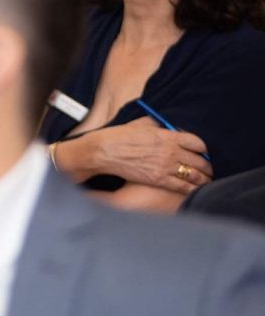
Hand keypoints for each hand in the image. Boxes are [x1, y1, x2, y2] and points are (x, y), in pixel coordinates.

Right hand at [82, 117, 212, 193]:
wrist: (103, 151)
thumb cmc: (119, 136)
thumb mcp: (140, 124)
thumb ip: (158, 126)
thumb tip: (166, 127)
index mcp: (169, 136)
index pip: (199, 143)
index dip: (205, 149)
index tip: (205, 152)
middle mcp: (171, 152)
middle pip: (200, 161)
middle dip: (209, 166)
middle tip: (211, 169)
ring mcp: (165, 167)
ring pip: (195, 175)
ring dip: (204, 179)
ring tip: (208, 181)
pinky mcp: (158, 180)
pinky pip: (183, 186)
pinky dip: (193, 189)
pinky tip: (197, 190)